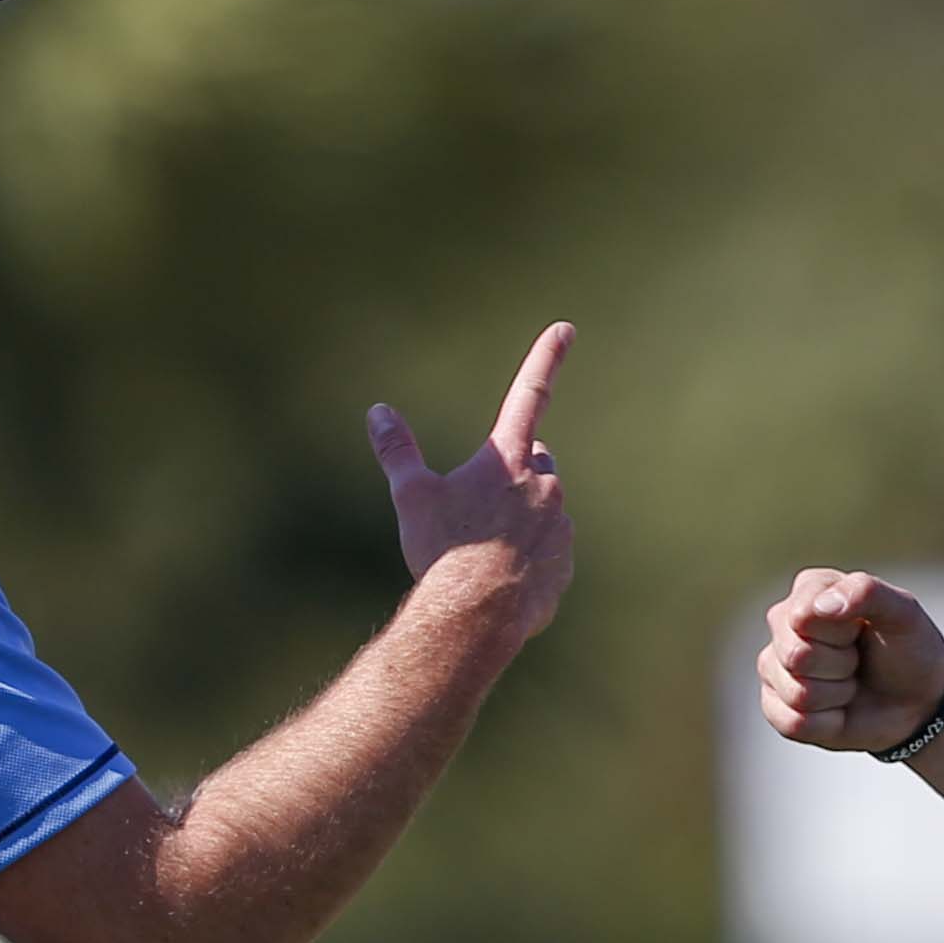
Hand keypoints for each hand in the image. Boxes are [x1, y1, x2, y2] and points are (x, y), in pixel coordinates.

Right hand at [371, 321, 574, 644]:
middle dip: (515, 472)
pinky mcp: (565, 565)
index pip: (529, 393)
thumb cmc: (443, 550)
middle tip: (477, 505)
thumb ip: (397, 450)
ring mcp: (560, 525)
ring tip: (482, 551)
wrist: (477, 614)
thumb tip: (378, 411)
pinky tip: (499, 579)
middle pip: (536, 460)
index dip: (547, 358)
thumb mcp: (412, 496)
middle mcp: (544, 483)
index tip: (566, 328)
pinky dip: (528, 560)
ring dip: (520, 520)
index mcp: (508, 457)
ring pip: (543, 510)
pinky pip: (548, 554)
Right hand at [757, 568, 943, 753]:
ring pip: (798, 693)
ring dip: (837, 696)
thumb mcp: (903, 613)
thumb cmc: (907, 650)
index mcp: (810, 589)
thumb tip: (820, 606)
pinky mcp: (775, 705)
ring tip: (851, 683)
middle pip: (796, 656)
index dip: (842, 634)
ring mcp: (774, 665)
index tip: (862, 631)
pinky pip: (792, 723)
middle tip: (858, 660)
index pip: (803, 617)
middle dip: (841, 666)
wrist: (918, 702)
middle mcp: (784, 623)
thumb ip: (866, 592)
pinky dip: (827, 724)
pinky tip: (838, 711)